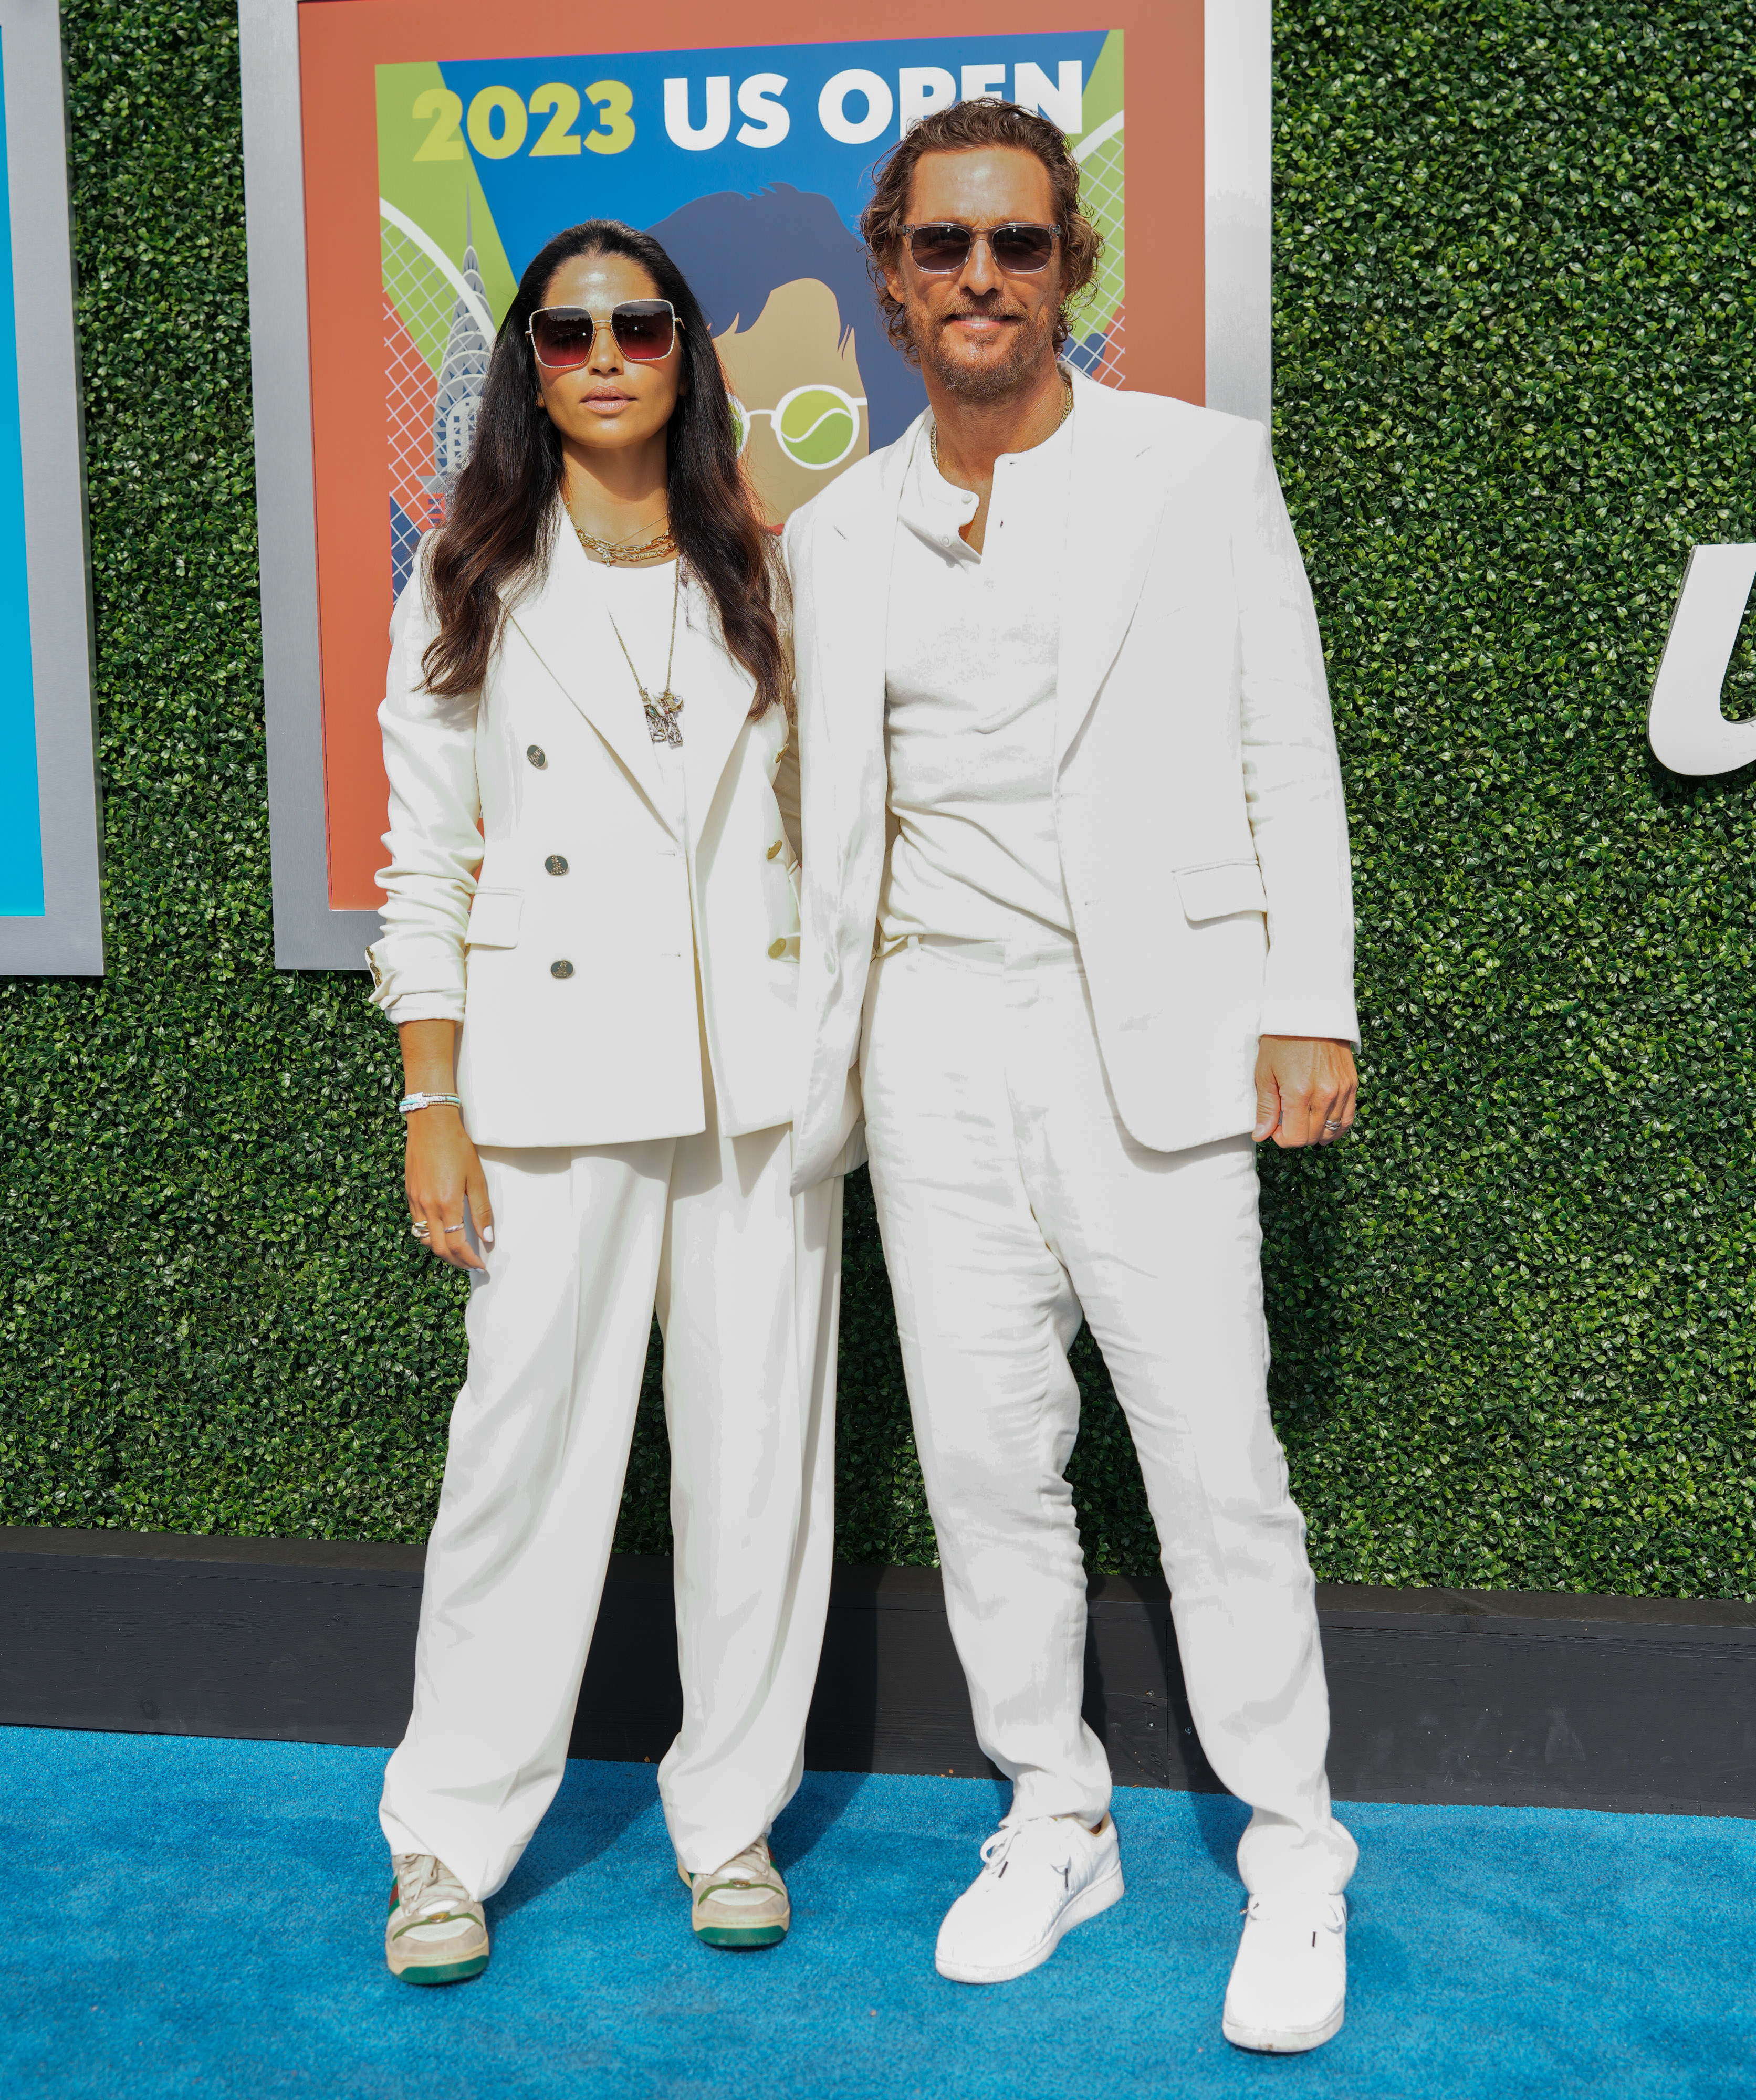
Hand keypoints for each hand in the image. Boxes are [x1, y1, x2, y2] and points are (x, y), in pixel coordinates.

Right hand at [405, 1107, 493, 1269]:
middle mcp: (427, 1206)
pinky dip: (429, 1235)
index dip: (469, 1260)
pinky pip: (416, 1224)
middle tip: (470, 1264)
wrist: (430, 1124)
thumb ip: (481, 1211)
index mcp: (447, 1203)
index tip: (479, 1266)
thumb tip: (486, 1238)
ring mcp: (415, 1201)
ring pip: (425, 1239)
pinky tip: (442, 1231)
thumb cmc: (456, 1146)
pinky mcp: (409, 1194)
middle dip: (455, 1262)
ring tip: (457, 1252)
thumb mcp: (476, 1178)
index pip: (457, 1245)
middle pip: (439, 1248)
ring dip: (441, 1250)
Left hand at [1253, 1037, 1357, 1148]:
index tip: (1275, 1127)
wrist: (1309, 1012)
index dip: (1282, 1139)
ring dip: (1315, 1132)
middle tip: (1285, 1121)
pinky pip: (1348, 1117)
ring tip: (1302, 1119)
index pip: (1296, 1138)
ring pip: (1332, 1130)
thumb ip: (1265, 1108)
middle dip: (1296, 1135)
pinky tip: (1322, 1121)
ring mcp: (1342, 1090)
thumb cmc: (1282, 1040)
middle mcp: (1325, 1095)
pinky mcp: (1352, 1083)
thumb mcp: (1264, 1072)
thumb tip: (1261, 1135)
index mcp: (1300, 1093)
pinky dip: (1336, 1125)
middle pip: (1313, 1137)